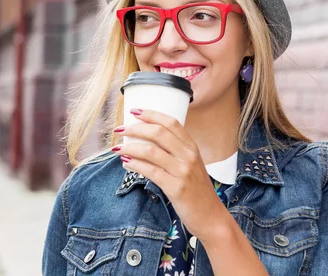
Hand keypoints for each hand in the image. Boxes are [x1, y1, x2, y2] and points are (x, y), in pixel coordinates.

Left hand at [112, 108, 229, 241]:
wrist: (210, 216)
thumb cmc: (197, 191)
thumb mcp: (191, 165)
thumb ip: (175, 152)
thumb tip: (145, 142)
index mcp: (192, 147)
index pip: (171, 122)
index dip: (151, 114)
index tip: (134, 111)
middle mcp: (189, 156)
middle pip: (158, 133)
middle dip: (135, 128)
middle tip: (120, 130)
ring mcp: (183, 171)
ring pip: (151, 151)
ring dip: (130, 147)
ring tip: (118, 148)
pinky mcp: (176, 188)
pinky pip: (150, 171)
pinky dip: (134, 165)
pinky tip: (125, 163)